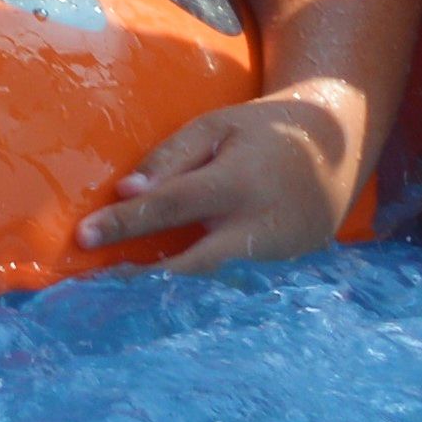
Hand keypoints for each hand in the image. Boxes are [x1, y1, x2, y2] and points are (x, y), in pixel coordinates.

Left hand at [75, 84, 360, 266]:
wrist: (339, 149)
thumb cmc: (265, 132)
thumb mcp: (218, 126)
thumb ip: (172, 157)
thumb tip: (126, 191)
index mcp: (239, 182)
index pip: (172, 205)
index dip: (126, 223)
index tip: (83, 236)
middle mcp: (260, 227)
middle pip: (191, 263)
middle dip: (143, 278)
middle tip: (96, 285)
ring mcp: (279, 256)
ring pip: (214, 281)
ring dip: (168, 289)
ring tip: (120, 295)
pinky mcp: (286, 271)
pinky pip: (234, 282)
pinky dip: (201, 288)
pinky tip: (166, 294)